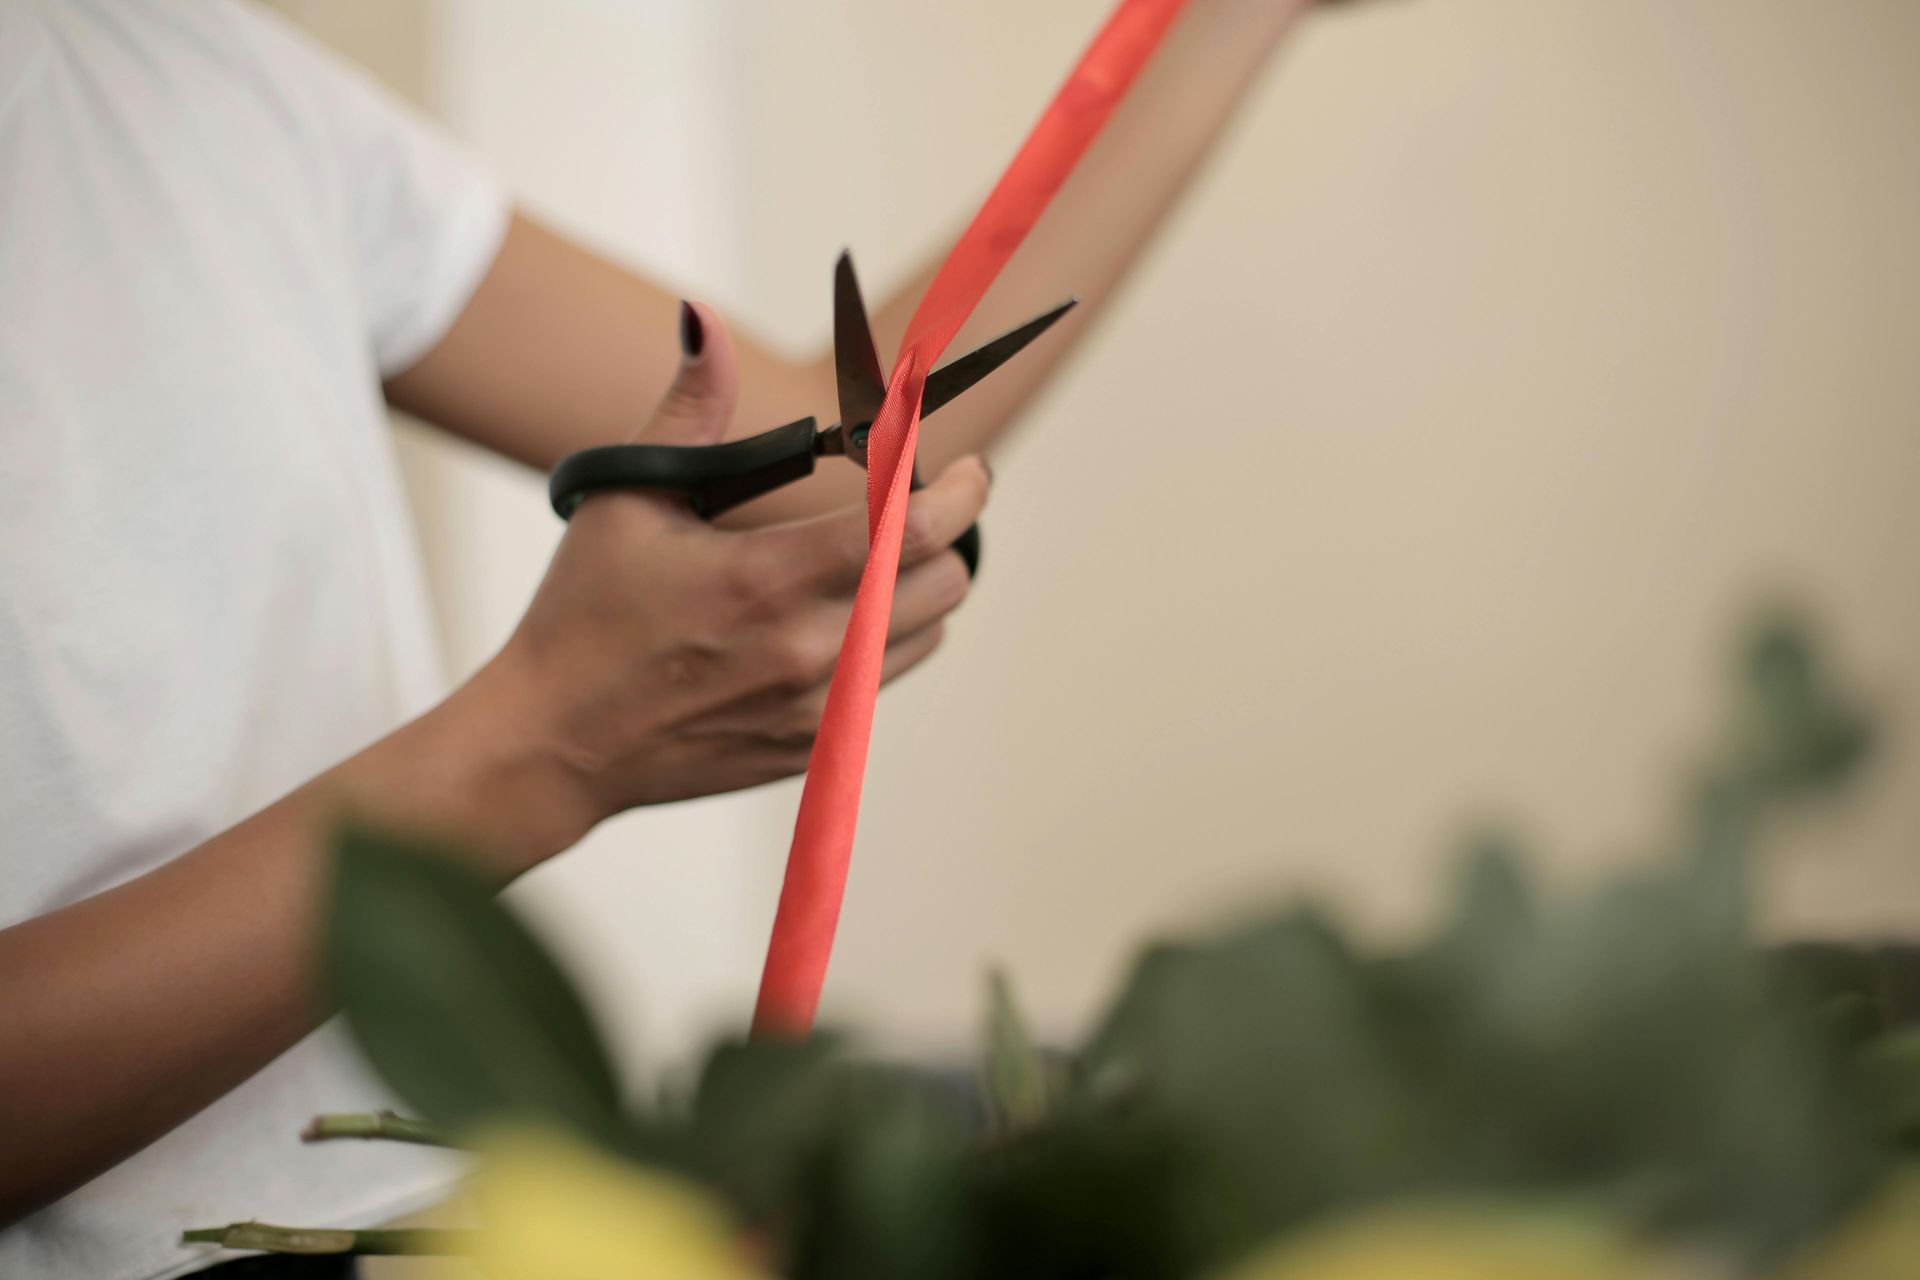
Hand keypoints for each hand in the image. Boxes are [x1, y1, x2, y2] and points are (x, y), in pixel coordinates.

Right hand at [465, 303, 988, 857]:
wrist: (557, 741)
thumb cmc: (583, 615)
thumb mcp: (626, 499)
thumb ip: (687, 408)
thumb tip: (704, 319)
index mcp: (764, 580)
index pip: (908, 530)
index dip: (961, 491)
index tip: (970, 466)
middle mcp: (806, 650)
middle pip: (944, 580)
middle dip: (944, 530)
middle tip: (912, 502)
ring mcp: (816, 709)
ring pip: (931, 633)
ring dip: (920, 585)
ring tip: (875, 557)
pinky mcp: (813, 748)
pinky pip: (889, 681)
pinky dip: (887, 639)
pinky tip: (839, 616)